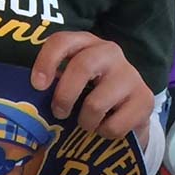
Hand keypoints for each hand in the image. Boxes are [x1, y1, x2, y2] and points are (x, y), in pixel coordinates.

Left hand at [31, 30, 153, 145]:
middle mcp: (109, 51)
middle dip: (64, 95)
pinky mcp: (145, 99)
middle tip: (58, 112)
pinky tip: (105, 126)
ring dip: (85, 121)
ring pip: (97, 102)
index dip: (47, 61)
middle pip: (82, 66)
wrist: (129, 106)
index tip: (37, 85)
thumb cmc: (89, 89)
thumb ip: (54, 80)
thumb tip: (29, 99)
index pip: (62, 41)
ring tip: (85, 123)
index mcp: (85, 42)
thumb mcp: (71, 77)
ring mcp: (130, 74)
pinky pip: (115, 125)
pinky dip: (104, 132)